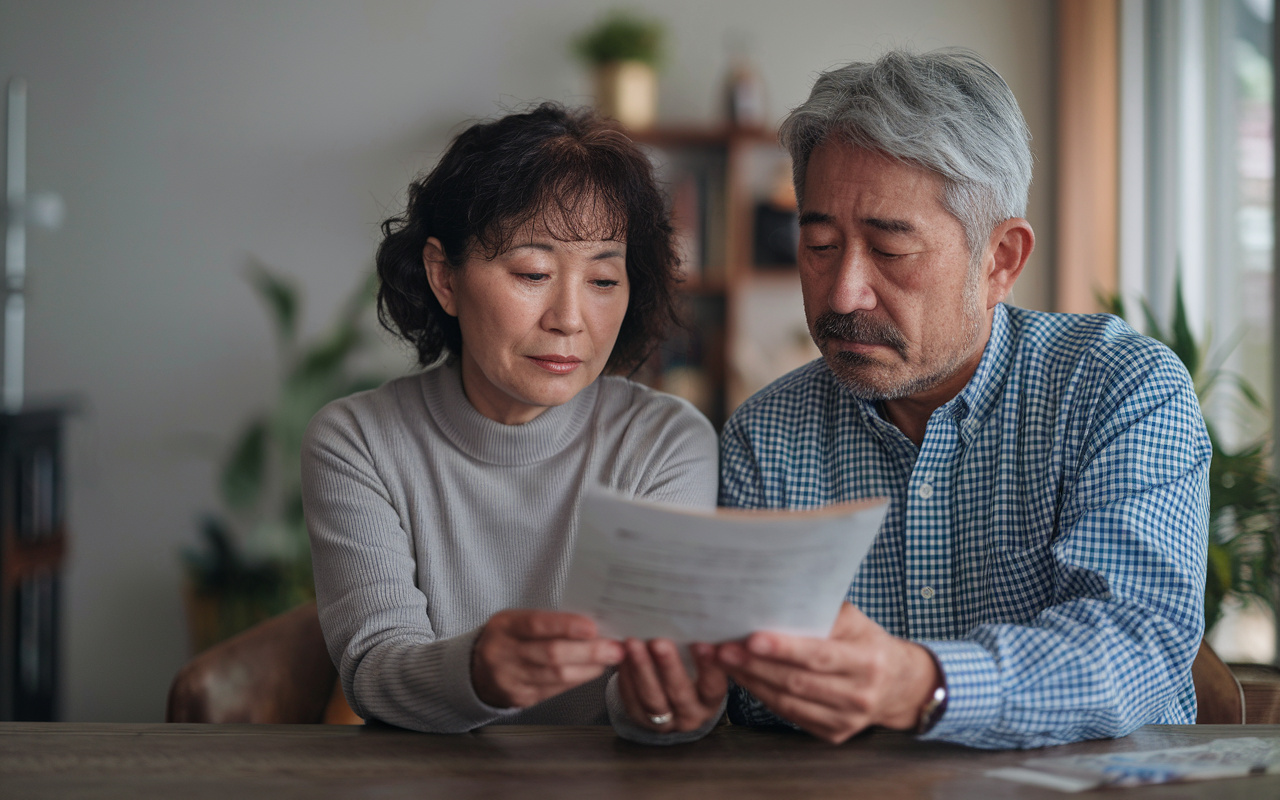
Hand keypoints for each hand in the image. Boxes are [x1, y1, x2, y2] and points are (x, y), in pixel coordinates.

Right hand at [471, 610, 623, 708]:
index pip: (536, 625)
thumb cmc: (507, 638)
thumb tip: (592, 625)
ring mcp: (511, 679)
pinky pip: (554, 690)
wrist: (476, 670)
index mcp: (504, 626)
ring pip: (556, 677)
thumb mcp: (517, 620)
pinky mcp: (520, 698)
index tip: (593, 627)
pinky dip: (577, 680)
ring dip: (588, 668)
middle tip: (615, 649)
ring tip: (610, 660)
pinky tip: (591, 671)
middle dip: (588, 652)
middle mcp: (504, 653)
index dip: (566, 626)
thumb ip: (548, 622)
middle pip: (551, 655)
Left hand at [617, 638, 726, 732]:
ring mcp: (665, 721)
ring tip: (633, 643)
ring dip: (641, 669)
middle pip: (680, 693)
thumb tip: (700, 620)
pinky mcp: (641, 719)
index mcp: (711, 699)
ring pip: (652, 699)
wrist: (671, 696)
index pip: (713, 685)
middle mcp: (691, 713)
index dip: (709, 667)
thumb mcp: (702, 661)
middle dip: (668, 666)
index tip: (702, 643)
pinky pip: (632, 700)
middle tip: (659, 642)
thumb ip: (704, 646)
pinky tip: (622, 655)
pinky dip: (626, 677)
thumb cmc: (691, 667)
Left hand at [715, 603, 939, 743]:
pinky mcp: (833, 734)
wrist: (899, 685)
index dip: (783, 648)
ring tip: (724, 661)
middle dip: (754, 665)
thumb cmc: (867, 643)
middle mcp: (859, 695)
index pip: (818, 655)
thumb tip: (775, 599)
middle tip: (722, 648)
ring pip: (788, 701)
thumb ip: (822, 613)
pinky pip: (789, 714)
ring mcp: (846, 720)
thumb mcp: (855, 621)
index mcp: (867, 661)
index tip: (750, 638)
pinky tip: (744, 678)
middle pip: (797, 681)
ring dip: (751, 681)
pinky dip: (762, 695)